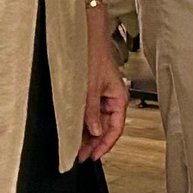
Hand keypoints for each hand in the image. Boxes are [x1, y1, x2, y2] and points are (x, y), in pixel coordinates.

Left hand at [78, 38, 127, 162]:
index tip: (93, 156)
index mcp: (118, 98)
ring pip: (96, 121)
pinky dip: (83, 122)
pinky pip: (89, 112)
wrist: (86, 37)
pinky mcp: (91, 91)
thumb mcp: (91, 87)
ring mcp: (101, 95)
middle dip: (94, 142)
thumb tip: (93, 130)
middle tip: (81, 155)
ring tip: (76, 146)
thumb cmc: (94, 55)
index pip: (115, 128)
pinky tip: (74, 130)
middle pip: (105, 127)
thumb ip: (92, 111)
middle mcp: (111, 98)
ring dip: (87, 133)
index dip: (105, 144)